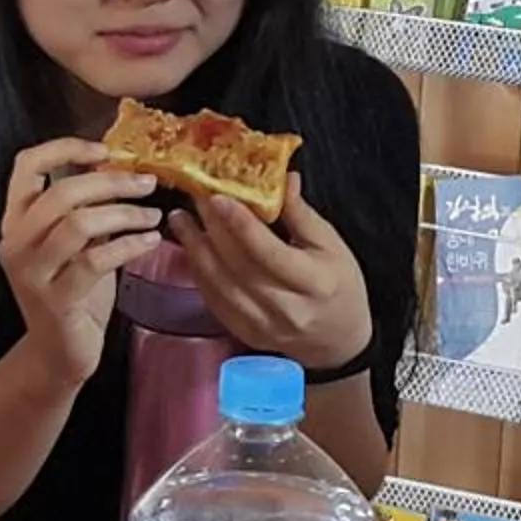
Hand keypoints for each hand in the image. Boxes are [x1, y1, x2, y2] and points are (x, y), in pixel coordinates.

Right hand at [0, 136, 163, 384]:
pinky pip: (96, 261)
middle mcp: (15, 242)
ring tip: (153, 215)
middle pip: (61, 192)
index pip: (26, 165)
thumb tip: (118, 165)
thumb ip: (84, 207)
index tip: (105, 149)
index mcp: (16, 220)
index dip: (66, 148)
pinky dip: (130, 245)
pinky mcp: (55, 300)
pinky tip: (151, 241)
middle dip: (110, 182)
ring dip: (124, 213)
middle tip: (147, 182)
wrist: (59, 352)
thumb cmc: (73, 291)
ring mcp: (32, 273)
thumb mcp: (75, 243)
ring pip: (78, 223)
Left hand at [167, 172, 371, 371]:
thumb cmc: (339, 286)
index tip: (219, 198)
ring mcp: (263, 326)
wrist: (337, 342)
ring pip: (220, 285)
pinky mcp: (246, 334)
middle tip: (195, 197)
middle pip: (239, 266)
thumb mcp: (333, 245)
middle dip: (212, 228)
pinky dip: (199, 273)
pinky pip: (214, 301)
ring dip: (195, 250)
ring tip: (180, 219)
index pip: (270, 253)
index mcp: (314, 282)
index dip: (242, 225)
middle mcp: (286, 308)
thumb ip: (302, 214)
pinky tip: (190, 249)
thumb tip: (282, 178)